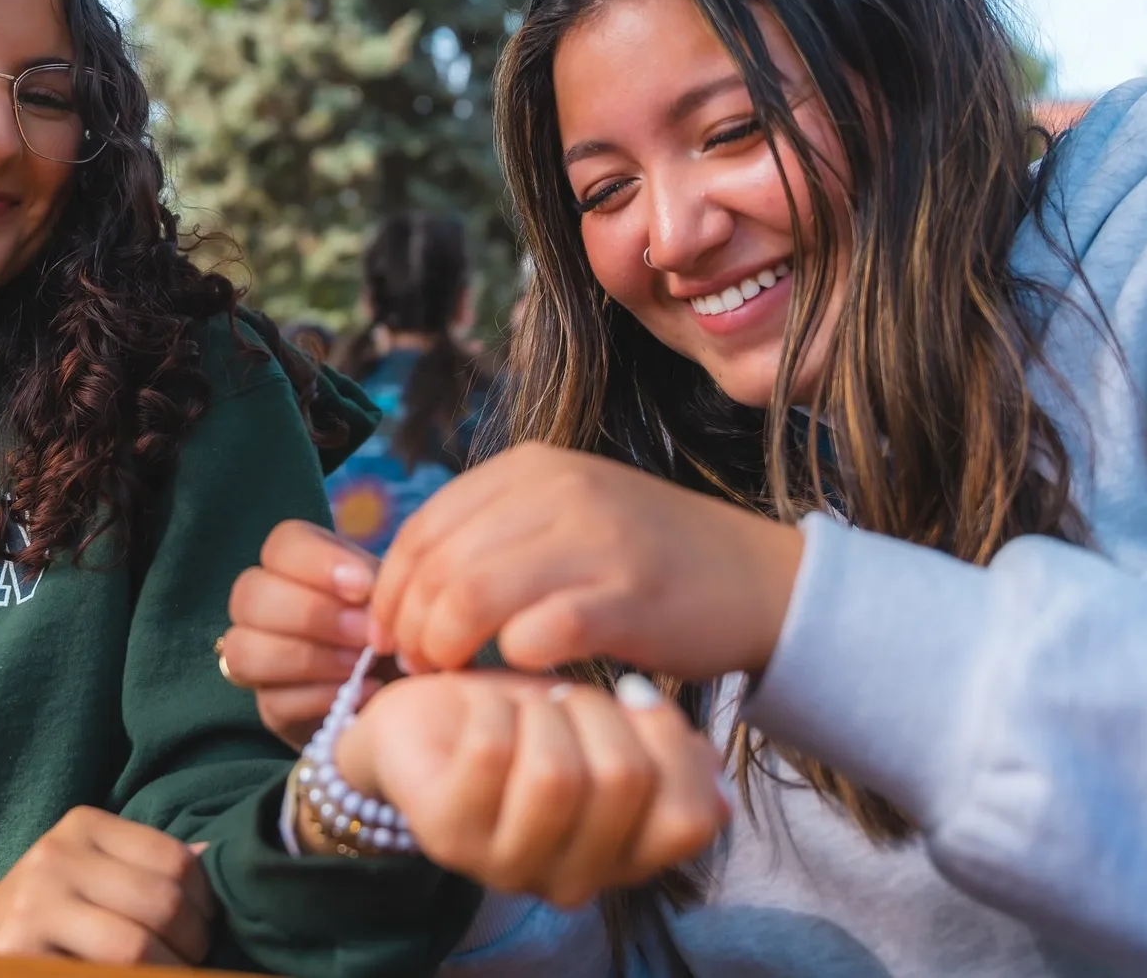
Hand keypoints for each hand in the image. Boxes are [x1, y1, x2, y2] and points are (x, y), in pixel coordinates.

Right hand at [0, 807, 213, 964]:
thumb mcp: (92, 866)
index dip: (206, 905)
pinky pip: (104, 976)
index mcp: (83, 826)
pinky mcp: (19, 957)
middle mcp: (56, 859)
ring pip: (137, 948)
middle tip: (191, 962)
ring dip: (170, 972)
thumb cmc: (50, 903)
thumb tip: (212, 857)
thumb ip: (149, 864)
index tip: (204, 928)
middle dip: (193, 945)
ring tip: (169, 975)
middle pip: (163, 905)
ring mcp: (34, 910)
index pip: (176, 861)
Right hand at [222, 521, 388, 746]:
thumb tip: (365, 598)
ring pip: (242, 649)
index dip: (317, 563)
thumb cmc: (398, 630)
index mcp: (298, 564)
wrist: (409, 690)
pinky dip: (320, 698)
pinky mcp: (270, 707)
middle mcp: (264, 604)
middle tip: (365, 633)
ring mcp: (259, 658)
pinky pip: (272, 701)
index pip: (281, 544)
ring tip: (360, 665)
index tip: (364, 588)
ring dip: (308, 657)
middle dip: (312, 614)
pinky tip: (362, 694)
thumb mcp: (396, 600)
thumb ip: (380, 588)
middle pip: (249, 594)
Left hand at [328, 672, 726, 906]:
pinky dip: (491, 706)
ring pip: (556, 774)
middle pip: (623, 781)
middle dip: (598, 711)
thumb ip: (666, 756)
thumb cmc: (527, 724)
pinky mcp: (447, 834)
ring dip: (543, 712)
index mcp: (623, 860)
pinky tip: (480, 707)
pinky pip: (492, 750)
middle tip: (565, 695)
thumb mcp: (607, 729)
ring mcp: (505, 865)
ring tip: (526, 705)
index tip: (636, 697)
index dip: (674, 743)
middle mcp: (570, 881)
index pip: (689, 821)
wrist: (428, 722)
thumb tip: (715, 772)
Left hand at [373, 443, 805, 679]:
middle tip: (419, 668)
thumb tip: (400, 589)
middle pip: (438, 567)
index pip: (422, 527)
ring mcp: (595, 540)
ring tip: (456, 676)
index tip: (389, 636)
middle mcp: (558, 491)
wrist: (758, 579)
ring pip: (472, 598)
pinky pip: (536, 633)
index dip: (390, 590)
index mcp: (530, 468)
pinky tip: (522, 672)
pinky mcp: (627, 597)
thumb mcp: (564, 518)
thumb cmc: (647, 562)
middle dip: (411, 628)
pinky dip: (513, 660)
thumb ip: (492, 535)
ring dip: (449, 650)